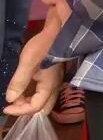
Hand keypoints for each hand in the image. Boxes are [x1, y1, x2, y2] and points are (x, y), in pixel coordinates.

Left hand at [4, 0, 69, 115]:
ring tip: (14, 96)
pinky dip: (32, 93)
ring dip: (28, 102)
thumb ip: (19, 81)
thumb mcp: (28, 62)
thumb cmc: (45, 45)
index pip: (35, 108)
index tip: (5, 107)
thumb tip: (10, 99)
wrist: (61, 28)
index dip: (19, 111)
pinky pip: (43, 91)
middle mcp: (54, 86)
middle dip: (26, 110)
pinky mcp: (52, 74)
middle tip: (12, 105)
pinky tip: (23, 87)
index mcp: (49, 86)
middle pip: (43, 107)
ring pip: (43, 100)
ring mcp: (55, 80)